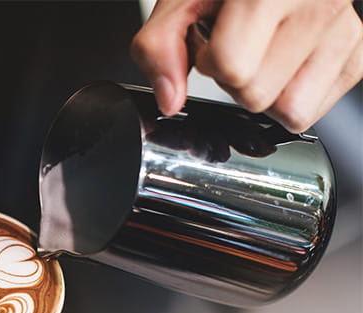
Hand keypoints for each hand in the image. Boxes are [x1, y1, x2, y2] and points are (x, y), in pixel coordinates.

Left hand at [132, 0, 362, 131]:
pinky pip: (312, 110)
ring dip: (265, 91)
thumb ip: (159, 47)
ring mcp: (344, 29)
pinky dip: (291, 95)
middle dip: (235, 79)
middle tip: (239, 44)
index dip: (209, 61)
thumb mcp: (181, 0)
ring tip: (261, 53)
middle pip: (256, 95)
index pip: (232, 67)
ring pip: (288, 110)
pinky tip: (283, 61)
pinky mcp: (357, 53)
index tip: (213, 39)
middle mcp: (319, 3)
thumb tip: (170, 100)